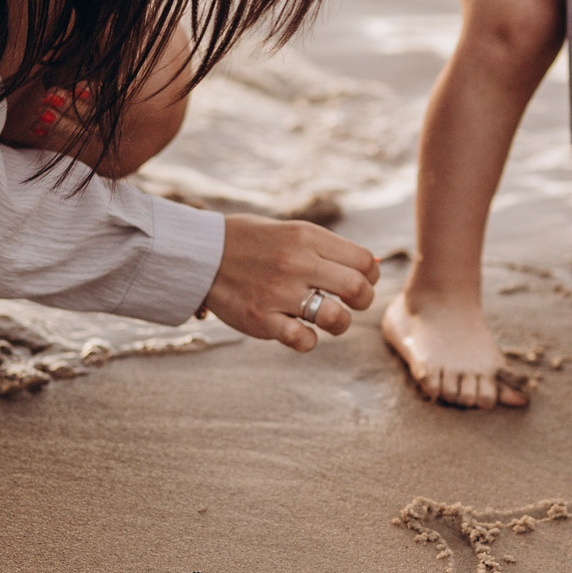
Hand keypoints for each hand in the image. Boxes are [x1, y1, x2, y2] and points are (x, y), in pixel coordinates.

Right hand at [203, 214, 379, 352]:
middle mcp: (297, 262)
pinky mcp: (262, 319)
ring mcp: (279, 292)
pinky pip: (304, 340)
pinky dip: (307, 340)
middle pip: (358, 289)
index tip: (359, 282)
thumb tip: (372, 267)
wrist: (199, 254)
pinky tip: (298, 331)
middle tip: (349, 303)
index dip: (369, 276)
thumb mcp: (290, 232)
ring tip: (325, 319)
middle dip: (362, 301)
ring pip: (337, 319)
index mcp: (307, 237)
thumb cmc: (250, 243)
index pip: (364, 261)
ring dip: (339, 324)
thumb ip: (327, 249)